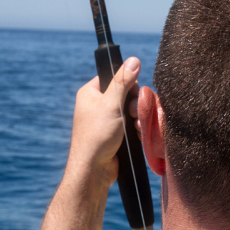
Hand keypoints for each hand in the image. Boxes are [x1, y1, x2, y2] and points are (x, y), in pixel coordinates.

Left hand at [65, 57, 140, 190]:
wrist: (94, 170)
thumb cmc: (97, 135)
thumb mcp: (111, 104)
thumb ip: (123, 82)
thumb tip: (134, 59)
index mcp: (91, 93)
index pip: (114, 77)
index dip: (127, 84)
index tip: (131, 94)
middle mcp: (97, 105)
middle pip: (126, 94)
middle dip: (135, 104)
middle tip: (132, 114)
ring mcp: (106, 120)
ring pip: (131, 110)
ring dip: (138, 118)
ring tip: (136, 127)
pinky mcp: (115, 134)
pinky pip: (131, 124)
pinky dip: (137, 129)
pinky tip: (138, 135)